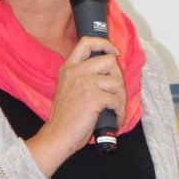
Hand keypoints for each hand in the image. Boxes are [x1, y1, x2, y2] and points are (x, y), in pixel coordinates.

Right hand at [26, 36, 124, 176]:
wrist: (57, 135)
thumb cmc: (64, 118)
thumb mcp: (67, 88)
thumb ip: (81, 76)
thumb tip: (107, 72)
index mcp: (68, 68)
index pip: (87, 42)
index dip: (105, 44)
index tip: (114, 52)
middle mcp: (75, 72)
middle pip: (109, 61)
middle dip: (118, 78)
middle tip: (116, 92)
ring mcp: (84, 84)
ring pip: (117, 81)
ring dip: (121, 98)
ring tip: (117, 109)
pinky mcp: (93, 98)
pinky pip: (117, 100)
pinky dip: (120, 112)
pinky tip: (116, 119)